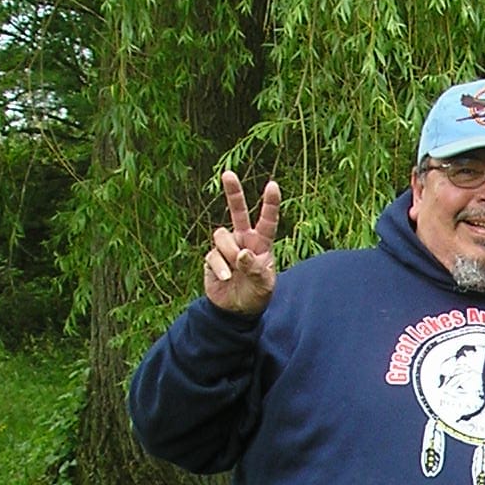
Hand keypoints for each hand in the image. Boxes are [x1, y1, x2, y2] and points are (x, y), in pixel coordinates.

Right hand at [204, 171, 280, 313]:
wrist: (236, 310)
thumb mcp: (264, 286)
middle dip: (233, 192)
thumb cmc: (256, 295)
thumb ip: (255, 269)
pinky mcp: (212, 258)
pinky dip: (220, 267)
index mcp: (261, 244)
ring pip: (222, 235)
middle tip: (228, 173)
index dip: (270, 204)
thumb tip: (242, 253)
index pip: (267, 221)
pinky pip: (212, 255)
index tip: (272, 185)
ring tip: (234, 271)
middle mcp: (243, 240)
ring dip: (228, 251)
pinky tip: (226, 278)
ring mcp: (226, 247)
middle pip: (237, 211)